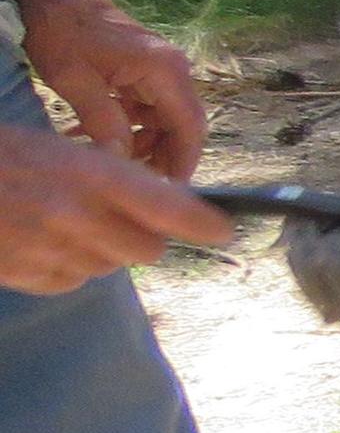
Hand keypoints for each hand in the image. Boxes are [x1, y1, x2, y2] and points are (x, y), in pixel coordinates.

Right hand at [0, 124, 231, 295]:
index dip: (202, 222)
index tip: (224, 229)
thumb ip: (109, 177)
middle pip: (147, 250)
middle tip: (120, 221)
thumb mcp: (58, 150)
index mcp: (88, 173)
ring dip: (101, 252)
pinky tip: (40, 242)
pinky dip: (66, 267)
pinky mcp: (26, 275)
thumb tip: (165, 202)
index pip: (167, 205)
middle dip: (144, 240)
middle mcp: (75, 215)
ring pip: (108, 267)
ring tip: (64, 224)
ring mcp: (49, 250)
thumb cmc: (2, 157)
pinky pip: (70, 282)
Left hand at [20, 0, 206, 180]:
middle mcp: (173, 71)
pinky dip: (130, 128)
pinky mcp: (147, 73)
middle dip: (162, 157)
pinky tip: (98, 138)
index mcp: (164, 71)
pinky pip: (149, 110)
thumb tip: (120, 163)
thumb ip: (104, 123)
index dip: (184, 161)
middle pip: (183, 126)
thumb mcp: (76, 82)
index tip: (170, 191)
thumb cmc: (63, 33)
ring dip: (141, 144)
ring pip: (166, 122)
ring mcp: (161, 71)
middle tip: (134, 183)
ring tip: (106, 159)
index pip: (190, 126)